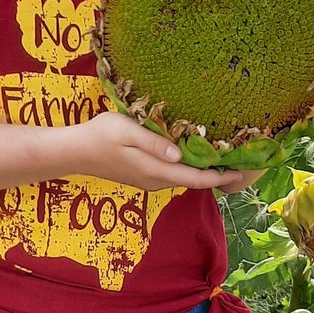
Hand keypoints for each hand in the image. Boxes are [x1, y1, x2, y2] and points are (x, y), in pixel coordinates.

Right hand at [63, 112, 255, 191]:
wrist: (74, 152)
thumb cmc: (99, 136)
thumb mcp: (126, 131)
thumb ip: (153, 142)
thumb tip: (179, 154)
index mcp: (155, 170)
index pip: (194, 178)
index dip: (218, 177)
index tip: (239, 171)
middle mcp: (155, 181)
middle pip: (192, 181)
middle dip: (215, 174)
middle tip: (238, 161)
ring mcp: (148, 181)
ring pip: (182, 179)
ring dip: (201, 172)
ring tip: (220, 157)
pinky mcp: (142, 176)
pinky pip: (171, 175)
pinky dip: (187, 169)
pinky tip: (192, 156)